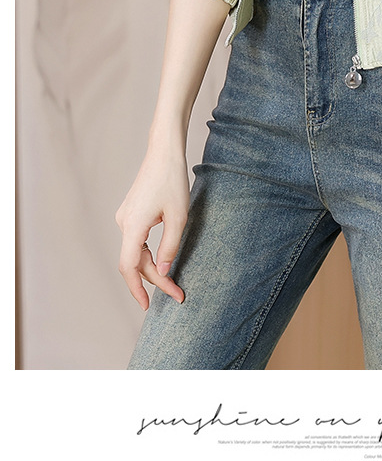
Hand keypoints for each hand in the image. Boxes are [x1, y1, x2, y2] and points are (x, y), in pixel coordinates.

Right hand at [115, 143, 189, 309]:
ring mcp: (125, 217)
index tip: (147, 306)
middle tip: (177, 292)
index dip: (137, 289)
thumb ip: (169, 247)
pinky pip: (136, 241)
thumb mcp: (178, 217)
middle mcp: (124, 223)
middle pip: (134, 262)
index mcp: (133, 225)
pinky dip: (147, 255)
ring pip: (135, 252)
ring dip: (151, 268)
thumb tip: (162, 272)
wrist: (164, 153)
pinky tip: (160, 262)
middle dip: (154, 280)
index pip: (129, 266)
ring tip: (172, 281)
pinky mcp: (131, 213)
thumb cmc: (173, 180)